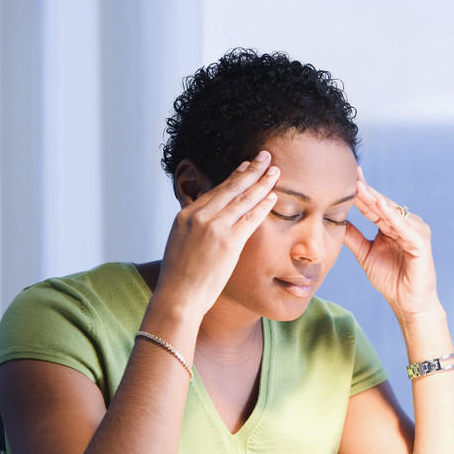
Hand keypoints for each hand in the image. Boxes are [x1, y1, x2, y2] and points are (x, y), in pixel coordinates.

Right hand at [154, 151, 278, 316]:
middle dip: (251, 170)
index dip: (234, 176)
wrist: (178, 296)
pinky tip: (273, 196)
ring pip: (242, 199)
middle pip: (230, 188)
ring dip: (261, 182)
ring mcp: (214, 227)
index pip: (215, 190)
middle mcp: (199, 216)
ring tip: (275, 171)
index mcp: (186, 215)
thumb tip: (206, 222)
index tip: (246, 166)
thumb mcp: (181, 243)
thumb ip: (194, 228)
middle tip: (265, 156)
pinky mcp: (228, 241)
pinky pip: (250, 218)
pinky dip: (263, 205)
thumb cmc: (180, 277)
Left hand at [343, 167, 440, 319]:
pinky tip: (380, 205)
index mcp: (392, 226)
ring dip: (376, 199)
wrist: (408, 304)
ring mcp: (414, 231)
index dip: (359, 193)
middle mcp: (405, 224)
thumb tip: (335, 221)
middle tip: (351, 174)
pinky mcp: (421, 242)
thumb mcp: (365, 254)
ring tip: (360, 186)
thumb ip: (353, 237)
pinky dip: (392, 216)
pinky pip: (404, 227)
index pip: (373, 206)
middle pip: (382, 205)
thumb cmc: (391, 280)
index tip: (345, 177)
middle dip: (366, 191)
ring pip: (392, 212)